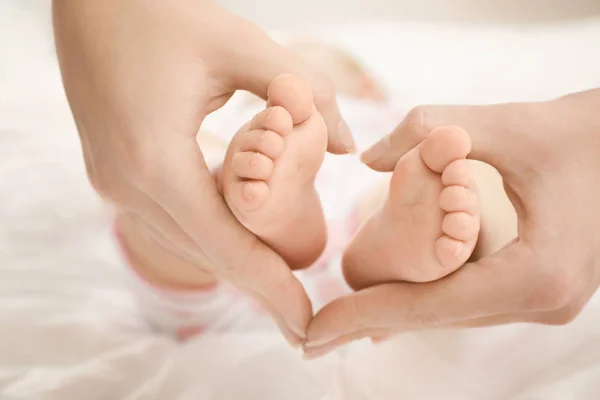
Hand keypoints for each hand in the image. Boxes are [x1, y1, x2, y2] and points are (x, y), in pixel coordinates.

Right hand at [52, 0, 354, 345]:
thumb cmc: (163, 12)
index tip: (307, 326)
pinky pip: (171, 222)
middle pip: (207, 255)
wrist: (91, 0)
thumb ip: (305, 94)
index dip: (270, 290)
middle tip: (304, 317)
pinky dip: (211, 236)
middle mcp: (126, 184)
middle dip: (259, 284)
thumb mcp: (243, 45)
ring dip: (235, 262)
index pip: (225, 247)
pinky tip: (240, 239)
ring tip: (281, 284)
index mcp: (155, 160)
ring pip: (188, 244)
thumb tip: (345, 147)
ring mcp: (114, 182)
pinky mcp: (114, 172)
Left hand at [304, 89, 599, 355]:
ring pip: (449, 314)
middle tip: (312, 336)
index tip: (313, 331)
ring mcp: (543, 301)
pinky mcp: (541, 289)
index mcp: (534, 275)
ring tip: (339, 324)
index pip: (426, 306)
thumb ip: (434, 131)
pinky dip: (424, 302)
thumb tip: (369, 158)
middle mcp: (539, 302)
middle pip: (434, 319)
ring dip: (395, 315)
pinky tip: (391, 305)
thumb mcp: (506, 125)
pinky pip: (468, 302)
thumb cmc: (583, 135)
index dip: (362, 316)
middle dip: (369, 324)